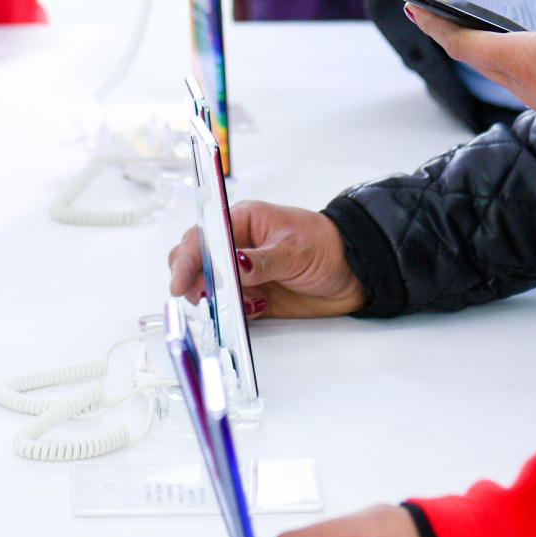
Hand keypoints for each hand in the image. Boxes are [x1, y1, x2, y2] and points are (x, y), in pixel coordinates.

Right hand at [169, 201, 364, 318]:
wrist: (355, 271)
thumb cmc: (327, 245)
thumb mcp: (294, 249)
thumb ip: (262, 261)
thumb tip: (235, 264)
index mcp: (241, 221)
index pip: (202, 237)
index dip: (187, 259)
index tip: (180, 282)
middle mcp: (235, 246)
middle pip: (196, 262)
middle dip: (193, 280)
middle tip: (203, 297)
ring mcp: (242, 274)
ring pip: (209, 288)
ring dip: (212, 300)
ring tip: (232, 306)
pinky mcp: (253, 298)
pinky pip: (230, 309)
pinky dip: (229, 315)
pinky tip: (247, 312)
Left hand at [407, 0, 535, 132]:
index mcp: (522, 61)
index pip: (463, 42)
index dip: (436, 24)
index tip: (414, 8)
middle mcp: (525, 83)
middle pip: (476, 56)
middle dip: (450, 33)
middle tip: (430, 13)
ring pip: (500, 66)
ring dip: (478, 45)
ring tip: (468, 25)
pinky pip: (524, 74)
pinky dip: (508, 55)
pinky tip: (522, 43)